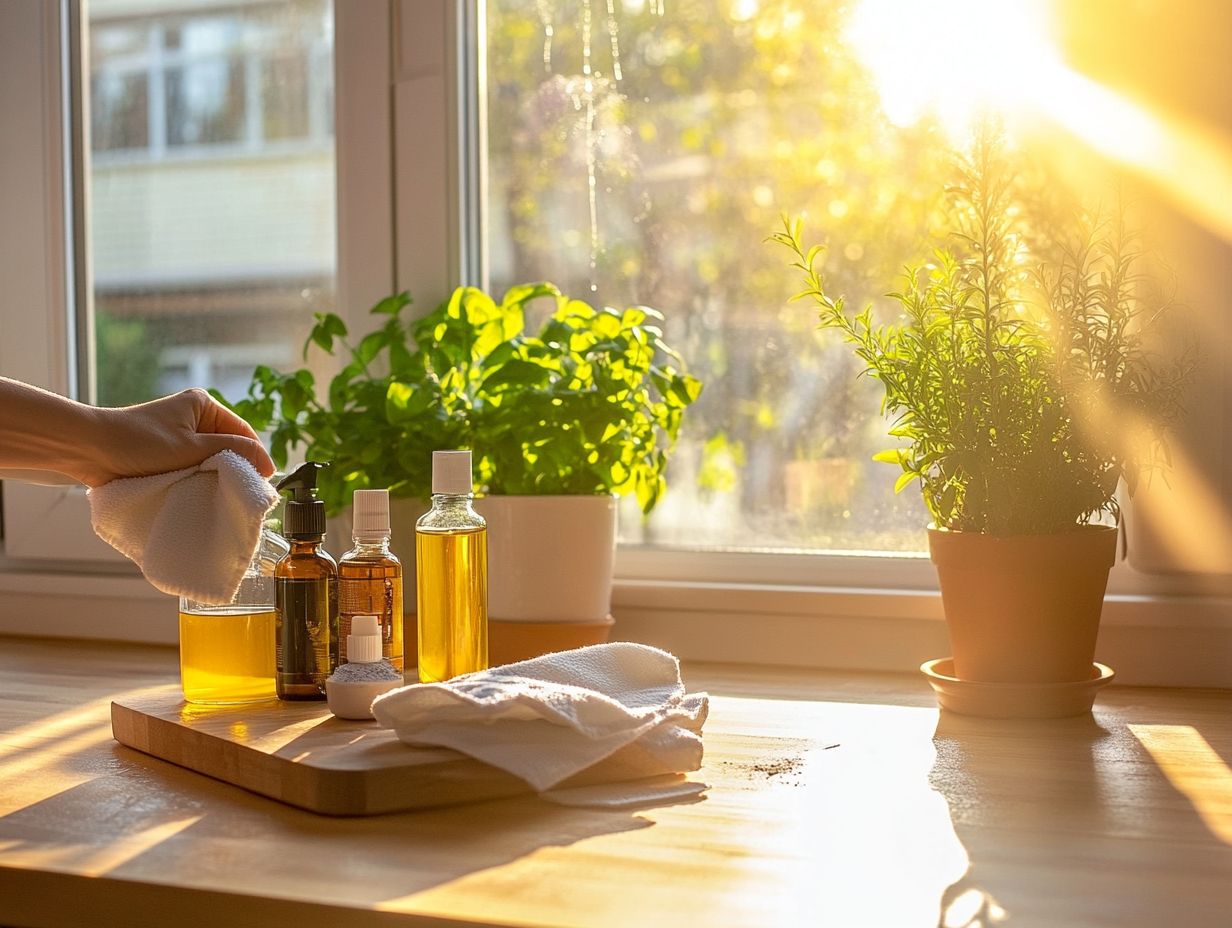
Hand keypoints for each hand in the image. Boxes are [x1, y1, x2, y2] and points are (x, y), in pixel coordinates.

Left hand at [84, 389, 275, 485]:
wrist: (88, 449)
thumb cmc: (137, 442)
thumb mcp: (192, 447)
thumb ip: (232, 450)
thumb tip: (266, 461)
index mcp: (203, 405)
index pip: (243, 432)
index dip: (255, 457)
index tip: (264, 482)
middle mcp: (193, 417)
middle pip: (228, 447)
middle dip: (233, 469)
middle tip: (241, 493)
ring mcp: (179, 436)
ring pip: (210, 460)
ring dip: (213, 477)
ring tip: (219, 495)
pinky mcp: (166, 454)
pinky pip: (192, 468)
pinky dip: (196, 480)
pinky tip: (199, 494)